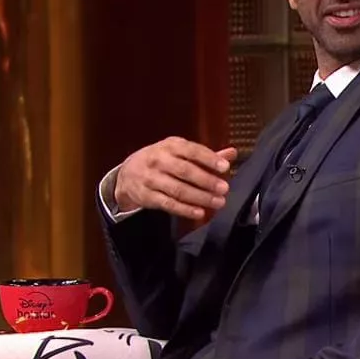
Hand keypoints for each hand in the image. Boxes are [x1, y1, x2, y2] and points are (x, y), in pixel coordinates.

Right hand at [114, 136, 237, 219]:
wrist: (127, 173)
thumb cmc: (162, 160)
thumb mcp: (180, 151)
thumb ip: (206, 155)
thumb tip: (232, 153)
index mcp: (171, 146)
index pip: (192, 151)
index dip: (209, 159)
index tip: (225, 168)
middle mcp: (159, 160)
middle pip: (185, 171)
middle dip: (206, 181)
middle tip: (224, 189)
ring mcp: (151, 179)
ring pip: (178, 189)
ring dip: (200, 197)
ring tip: (218, 202)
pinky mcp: (147, 196)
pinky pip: (168, 204)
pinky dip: (185, 209)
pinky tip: (199, 212)